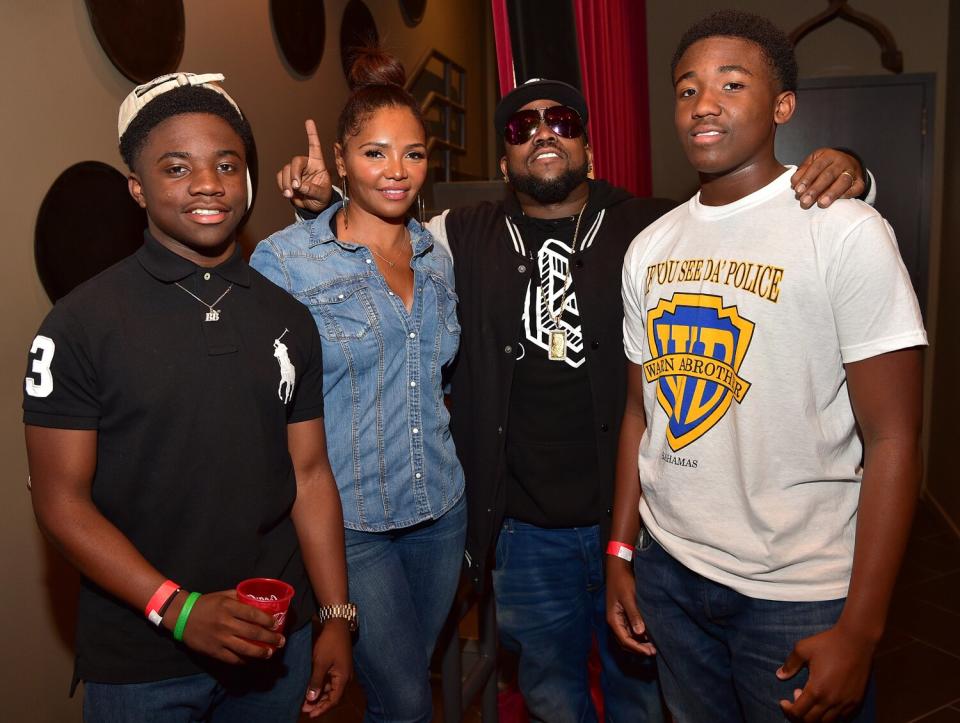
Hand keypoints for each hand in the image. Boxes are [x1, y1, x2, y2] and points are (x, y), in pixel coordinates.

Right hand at [162, 589, 283, 663]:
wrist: (182, 616)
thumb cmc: (206, 604)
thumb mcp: (223, 595)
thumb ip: (240, 597)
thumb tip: (259, 600)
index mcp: (229, 607)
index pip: (254, 615)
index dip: (268, 620)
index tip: (276, 624)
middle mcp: (226, 624)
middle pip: (253, 633)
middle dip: (270, 638)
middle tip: (281, 641)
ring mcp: (220, 639)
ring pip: (245, 649)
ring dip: (261, 652)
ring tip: (271, 653)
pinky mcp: (214, 651)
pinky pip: (233, 658)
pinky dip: (244, 660)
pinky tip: (252, 659)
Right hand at [277, 119, 332, 212]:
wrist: (313, 207)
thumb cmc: (322, 198)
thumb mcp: (322, 195)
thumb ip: (312, 189)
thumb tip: (299, 185)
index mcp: (318, 164)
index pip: (315, 147)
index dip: (312, 134)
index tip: (309, 121)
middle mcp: (306, 164)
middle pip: (296, 161)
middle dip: (294, 174)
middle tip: (296, 187)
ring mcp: (295, 171)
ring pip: (286, 170)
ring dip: (287, 183)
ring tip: (291, 194)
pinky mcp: (286, 178)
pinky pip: (280, 177)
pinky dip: (282, 185)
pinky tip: (288, 193)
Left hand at [302, 620, 352, 716]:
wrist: (336, 624)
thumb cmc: (329, 643)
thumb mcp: (320, 663)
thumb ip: (316, 682)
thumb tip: (311, 700)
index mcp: (343, 678)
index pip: (334, 700)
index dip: (322, 709)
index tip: (310, 715)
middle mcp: (345, 677)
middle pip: (333, 697)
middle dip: (319, 704)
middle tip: (304, 709)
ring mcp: (342, 672)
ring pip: (331, 690)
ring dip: (320, 697)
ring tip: (306, 702)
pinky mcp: (338, 666)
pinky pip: (331, 682)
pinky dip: (321, 687)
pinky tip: (312, 689)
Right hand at [605, 558, 655, 655]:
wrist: (618, 568)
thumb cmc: (622, 581)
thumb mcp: (629, 597)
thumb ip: (634, 614)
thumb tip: (640, 633)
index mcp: (613, 619)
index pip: (625, 640)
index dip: (637, 648)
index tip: (650, 652)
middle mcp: (615, 621)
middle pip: (625, 642)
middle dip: (639, 648)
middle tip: (654, 651)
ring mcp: (619, 618)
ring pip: (628, 637)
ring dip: (639, 643)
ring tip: (653, 645)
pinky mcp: (623, 614)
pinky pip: (630, 629)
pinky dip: (639, 635)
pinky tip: (649, 634)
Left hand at [777, 623, 875, 721]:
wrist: (856, 641)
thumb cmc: (828, 643)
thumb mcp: (802, 649)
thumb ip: (790, 665)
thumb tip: (780, 676)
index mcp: (816, 690)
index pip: (798, 713)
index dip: (787, 710)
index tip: (783, 701)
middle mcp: (831, 701)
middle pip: (811, 722)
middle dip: (799, 715)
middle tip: (796, 698)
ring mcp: (846, 703)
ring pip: (826, 722)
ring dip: (815, 716)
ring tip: (811, 698)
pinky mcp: (856, 701)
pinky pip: (841, 718)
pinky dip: (830, 716)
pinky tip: (825, 701)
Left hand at [791, 148, 865, 208]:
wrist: (847, 163)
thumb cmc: (825, 166)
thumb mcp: (812, 163)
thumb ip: (803, 172)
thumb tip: (794, 184)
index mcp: (828, 156)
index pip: (816, 167)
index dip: (807, 179)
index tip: (798, 191)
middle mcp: (841, 162)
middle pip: (828, 175)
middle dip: (815, 189)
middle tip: (805, 202)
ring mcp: (852, 171)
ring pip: (843, 181)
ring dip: (831, 193)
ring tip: (821, 204)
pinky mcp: (860, 182)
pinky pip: (856, 188)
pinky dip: (847, 195)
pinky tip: (838, 202)